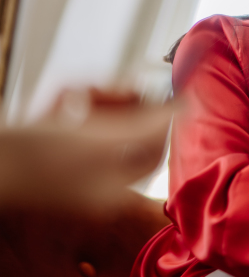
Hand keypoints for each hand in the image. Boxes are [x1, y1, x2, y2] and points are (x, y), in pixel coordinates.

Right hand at [0, 88, 172, 211]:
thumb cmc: (37, 155)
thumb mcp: (100, 138)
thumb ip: (145, 124)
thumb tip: (183, 109)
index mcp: (112, 188)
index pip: (153, 151)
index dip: (158, 120)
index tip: (159, 91)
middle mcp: (94, 179)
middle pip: (126, 131)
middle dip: (119, 102)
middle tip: (110, 88)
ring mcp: (70, 162)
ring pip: (98, 117)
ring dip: (92, 97)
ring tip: (75, 94)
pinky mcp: (47, 145)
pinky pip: (70, 115)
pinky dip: (66, 100)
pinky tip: (57, 100)